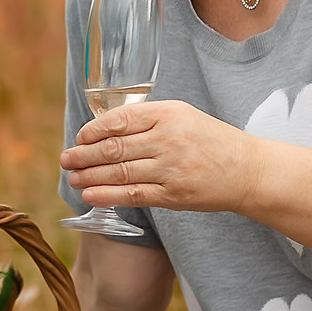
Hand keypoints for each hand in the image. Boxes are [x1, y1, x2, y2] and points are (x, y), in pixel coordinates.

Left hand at [60, 97, 258, 214]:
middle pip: (114, 148)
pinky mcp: (172, 195)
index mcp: (168, 114)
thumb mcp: (182, 115)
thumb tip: (104, 129)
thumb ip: (148, 119)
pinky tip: (90, 195)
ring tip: (72, 178)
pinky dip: (107, 196)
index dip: (93, 130)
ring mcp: (170, 169)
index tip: (79, 137)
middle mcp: (167, 140)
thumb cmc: (210, 140)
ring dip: (90, 177)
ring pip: (119, 172)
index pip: (120, 120)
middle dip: (83, 155)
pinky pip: (133, 195)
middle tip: (65, 159)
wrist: (246, 170)